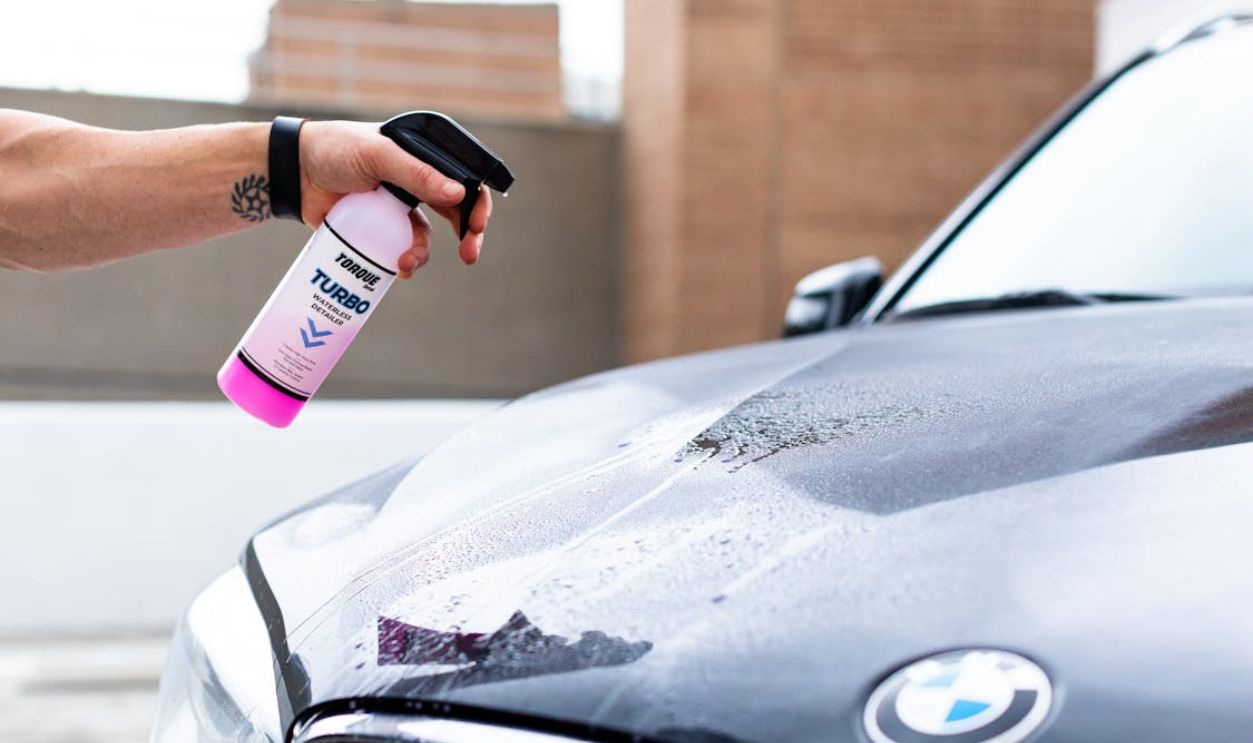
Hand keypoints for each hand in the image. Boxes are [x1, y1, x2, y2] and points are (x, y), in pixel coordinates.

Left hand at [298, 120, 493, 278]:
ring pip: (426, 236)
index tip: (477, 225)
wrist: (293, 171)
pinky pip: (400, 248)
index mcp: (422, 158)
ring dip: (424, 253)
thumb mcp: (378, 156)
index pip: (463, 179)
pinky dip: (402, 261)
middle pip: (455, 212)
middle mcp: (416, 182)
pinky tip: (395, 268)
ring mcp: (398, 207)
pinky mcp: (379, 229)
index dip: (477, 203)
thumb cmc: (335, 150)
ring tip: (406, 264)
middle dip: (467, 235)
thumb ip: (416, 173)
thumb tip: (459, 194)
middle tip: (469, 255)